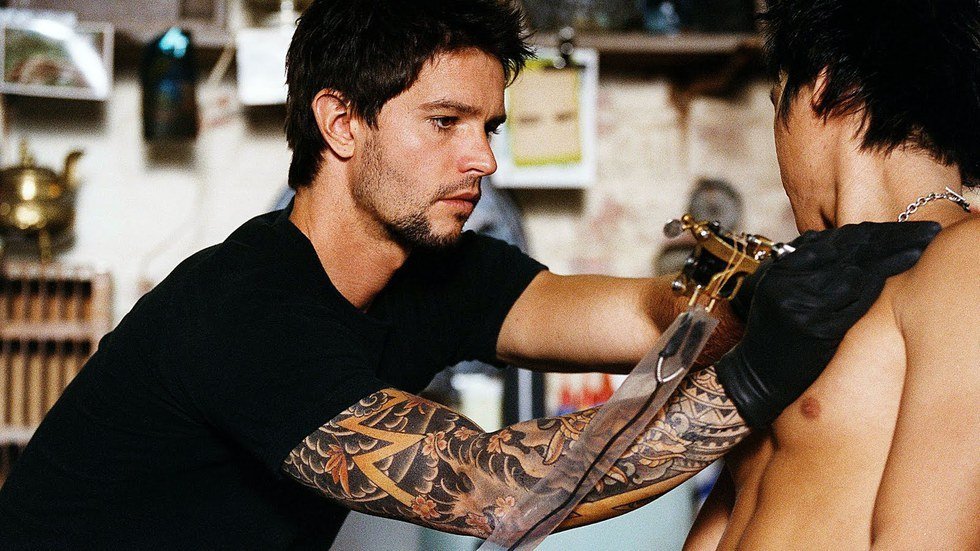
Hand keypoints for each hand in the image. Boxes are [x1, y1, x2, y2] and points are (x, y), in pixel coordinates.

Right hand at [716, 221, 940, 426]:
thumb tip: (840, 240)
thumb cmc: (775, 334)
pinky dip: (876, 287)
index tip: (899, 226)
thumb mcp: (779, 291)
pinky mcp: (816, 331)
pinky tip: (897, 273)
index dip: (870, 231)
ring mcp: (801, 306)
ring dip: (891, 259)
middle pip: (847, 252)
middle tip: (925, 230)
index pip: (832, 242)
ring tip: (920, 247)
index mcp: (780, 270)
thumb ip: (805, 266)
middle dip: (889, 238)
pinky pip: (854, 304)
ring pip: (853, 274)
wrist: (756, 376)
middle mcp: (788, 283)